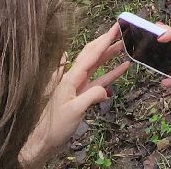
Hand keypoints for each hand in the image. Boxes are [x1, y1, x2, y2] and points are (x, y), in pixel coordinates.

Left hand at [20, 23, 127, 167]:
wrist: (45, 140)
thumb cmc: (56, 127)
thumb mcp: (74, 111)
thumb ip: (91, 97)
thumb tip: (105, 90)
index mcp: (71, 78)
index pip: (91, 55)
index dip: (104, 41)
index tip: (115, 28)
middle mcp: (74, 78)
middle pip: (92, 55)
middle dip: (106, 42)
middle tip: (120, 31)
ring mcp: (79, 86)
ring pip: (97, 65)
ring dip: (110, 55)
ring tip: (124, 45)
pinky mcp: (83, 95)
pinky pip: (100, 80)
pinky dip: (111, 73)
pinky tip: (123, 67)